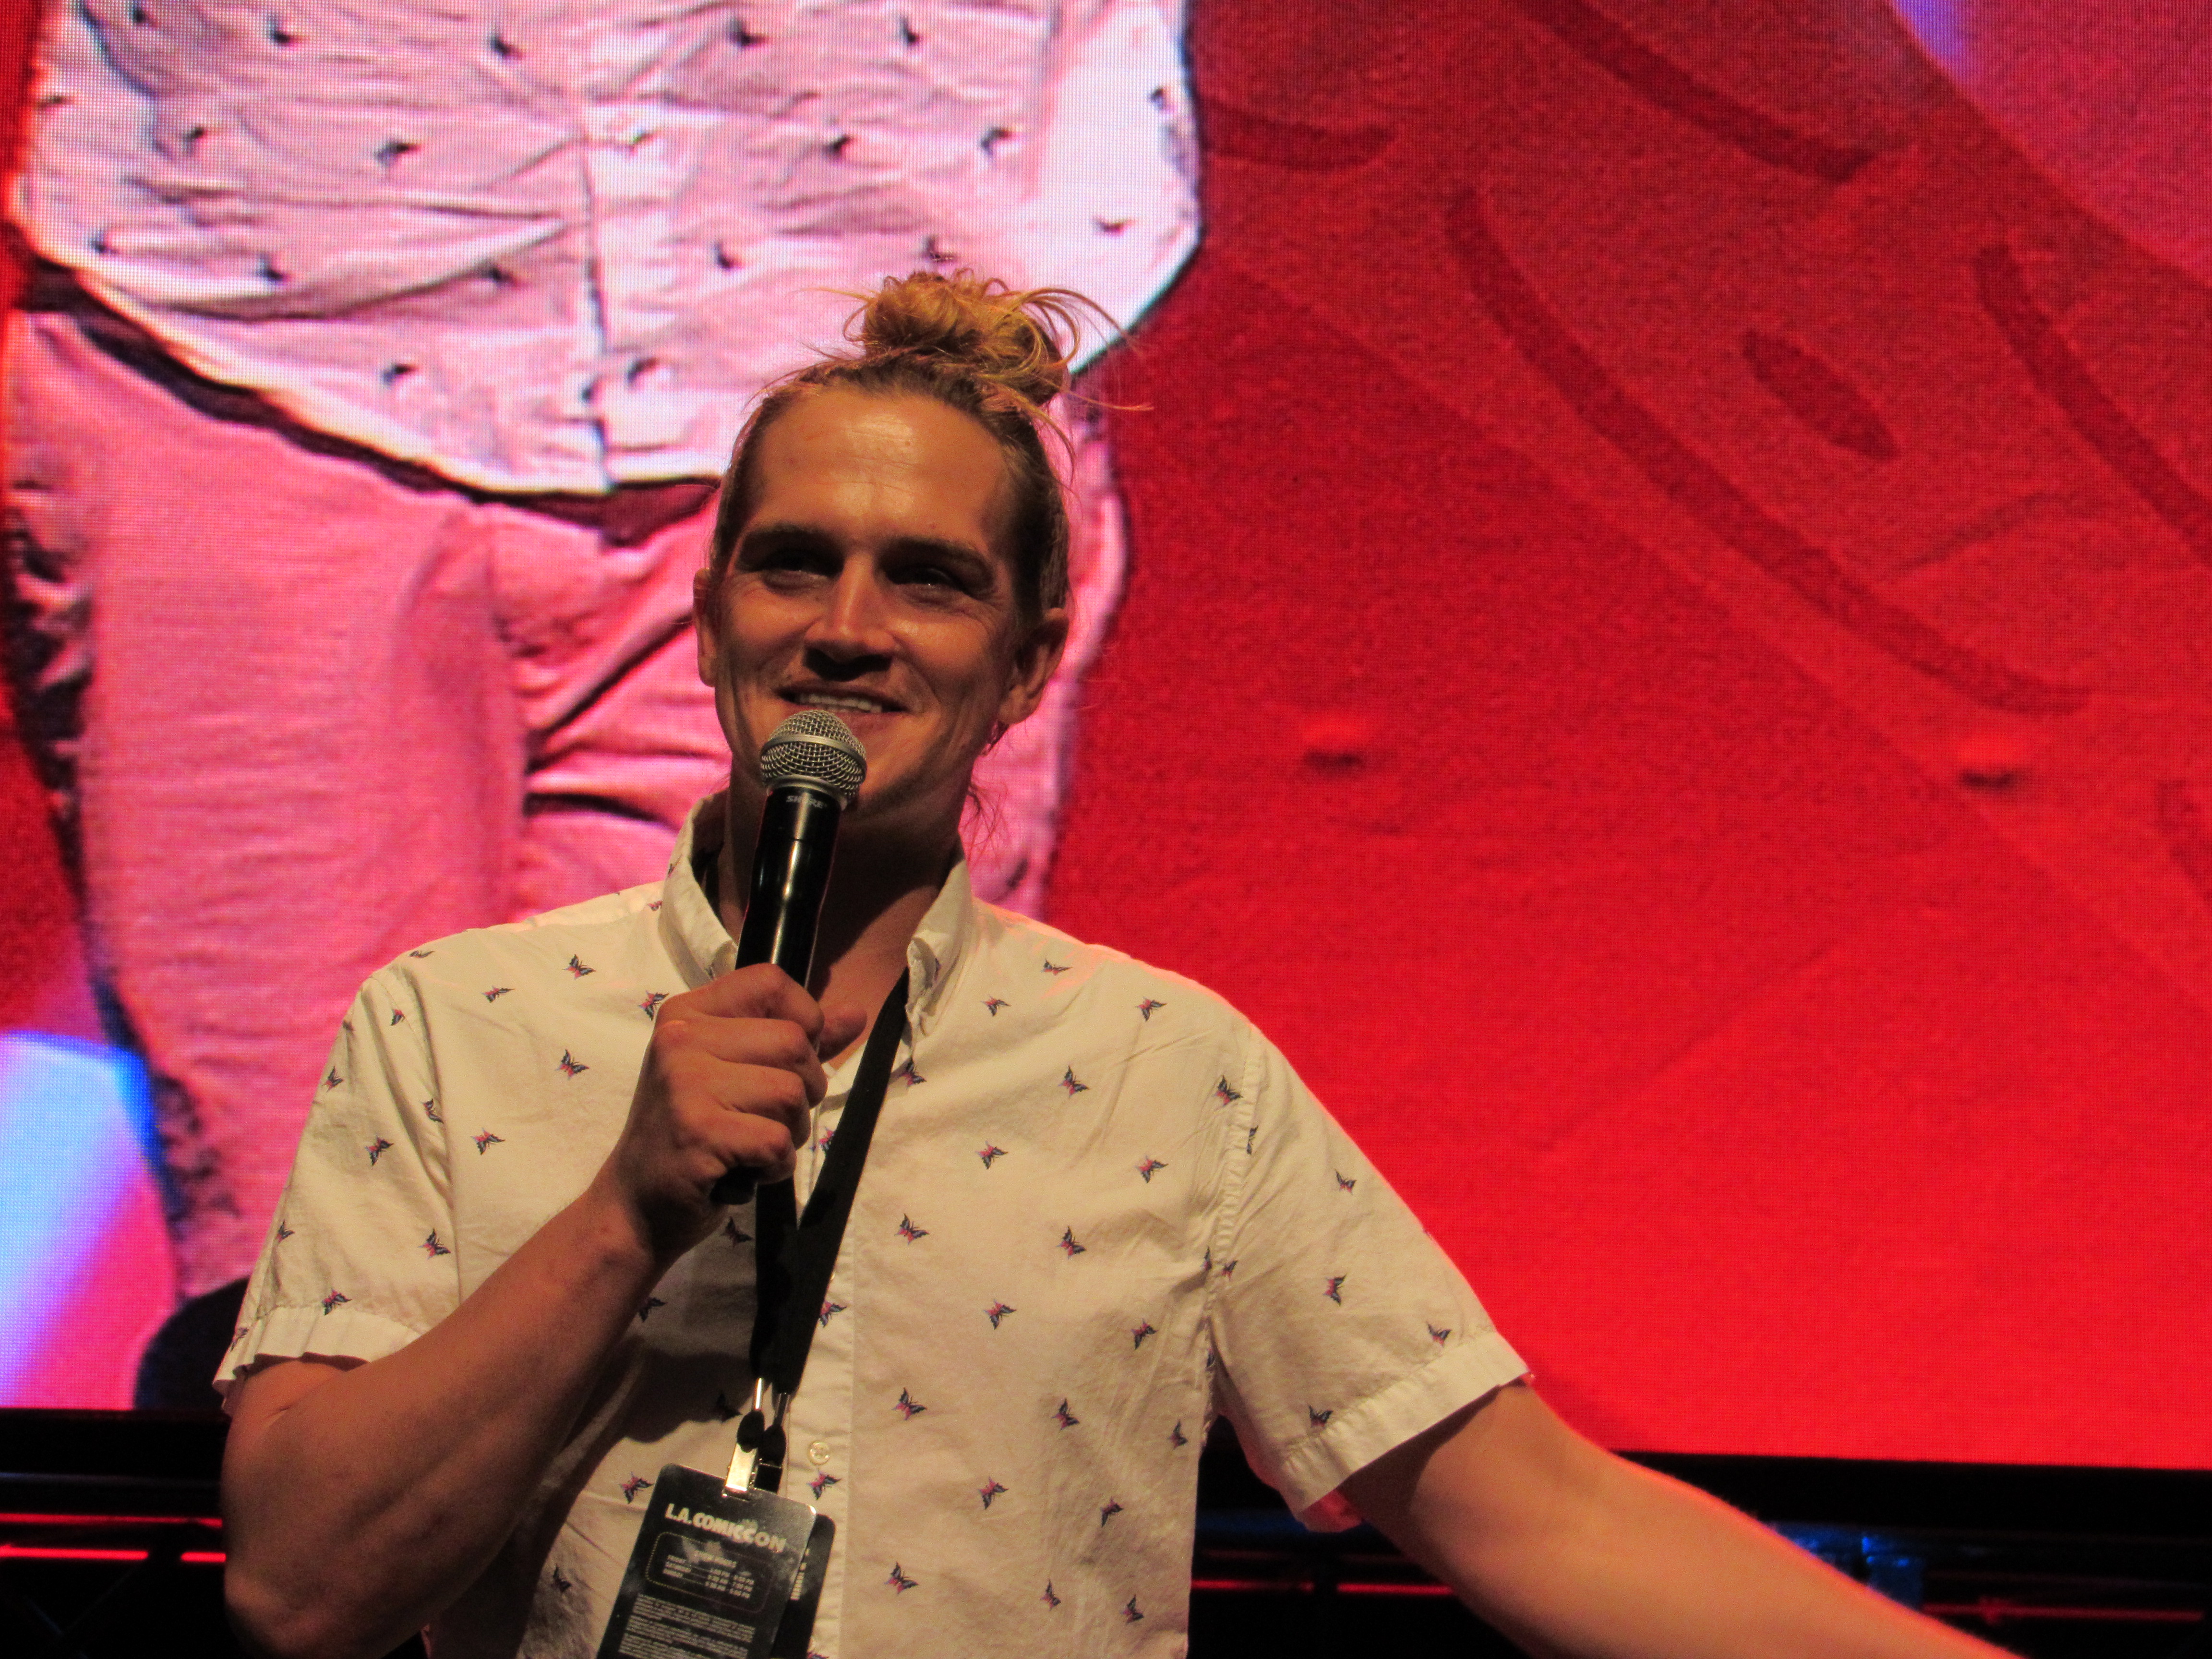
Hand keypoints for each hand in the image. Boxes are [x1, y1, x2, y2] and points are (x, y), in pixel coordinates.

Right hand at [591, 965, 864, 1262]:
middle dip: (803, 1091)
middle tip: (763, 1119)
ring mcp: (685, 1083)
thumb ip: (797, 1040)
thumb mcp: (736, 1074)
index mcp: (688, 1013)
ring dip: (789, 1132)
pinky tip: (745, 1171)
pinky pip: (777, 1140)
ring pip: (792, 1093)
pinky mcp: (697, 1131)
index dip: (802, 1021)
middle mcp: (680, 1038)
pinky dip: (775, 1165)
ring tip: (750, 1145)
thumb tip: (857, 1013)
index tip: (784, 1062)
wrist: (635, 1207)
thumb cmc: (693, 1137)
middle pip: (794, 1042)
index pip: (771, 981)